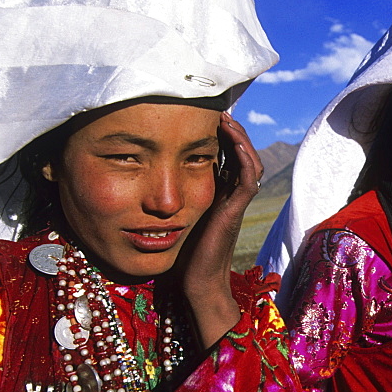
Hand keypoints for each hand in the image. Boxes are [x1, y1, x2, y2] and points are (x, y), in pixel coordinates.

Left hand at [179, 112, 263, 346]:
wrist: (196, 283)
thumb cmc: (181, 254)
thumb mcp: (173, 215)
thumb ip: (168, 196)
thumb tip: (142, 174)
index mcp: (217, 194)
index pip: (225, 156)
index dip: (219, 135)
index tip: (203, 116)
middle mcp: (229, 195)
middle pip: (240, 154)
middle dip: (231, 131)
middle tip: (217, 109)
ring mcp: (235, 202)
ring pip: (248, 161)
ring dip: (239, 138)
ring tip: (225, 118)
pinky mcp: (236, 209)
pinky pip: (247, 177)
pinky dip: (243, 156)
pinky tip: (231, 139)